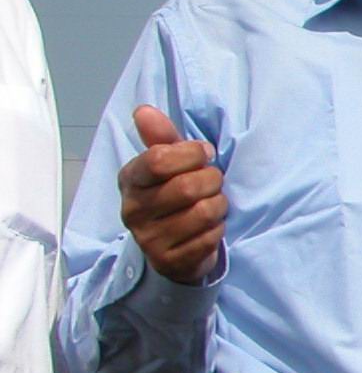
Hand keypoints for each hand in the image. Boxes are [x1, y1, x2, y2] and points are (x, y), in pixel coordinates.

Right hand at [118, 104, 225, 284]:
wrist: (173, 246)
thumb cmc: (174, 195)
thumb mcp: (169, 164)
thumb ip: (161, 137)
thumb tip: (144, 110)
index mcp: (130, 180)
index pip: (158, 159)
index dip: (192, 154)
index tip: (204, 154)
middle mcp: (133, 210)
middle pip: (188, 187)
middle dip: (212, 181)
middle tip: (213, 183)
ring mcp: (148, 239)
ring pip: (203, 213)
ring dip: (219, 206)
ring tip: (212, 204)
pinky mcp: (168, 261)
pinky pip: (209, 239)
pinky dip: (218, 230)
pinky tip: (209, 228)